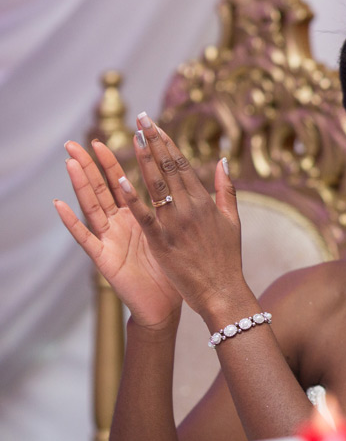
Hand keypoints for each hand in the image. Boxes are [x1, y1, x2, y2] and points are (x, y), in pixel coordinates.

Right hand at [55, 140, 180, 329]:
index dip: (122, 160)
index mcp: (138, 217)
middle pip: (104, 189)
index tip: (120, 135)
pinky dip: (72, 222)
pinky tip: (60, 204)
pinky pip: (85, 238)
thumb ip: (181, 206)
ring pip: (92, 207)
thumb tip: (190, 183)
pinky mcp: (104, 258)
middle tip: (79, 142)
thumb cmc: (173, 269)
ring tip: (70, 162)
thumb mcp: (179, 233)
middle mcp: (120, 225)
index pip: (127, 182)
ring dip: (80, 185)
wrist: (166, 305)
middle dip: (93, 165)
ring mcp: (110, 240)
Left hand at [116, 114, 249, 320]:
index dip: (167, 143)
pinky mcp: (162, 241)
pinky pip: (144, 215)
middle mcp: (190, 208)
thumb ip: (226, 189)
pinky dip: (132, 197)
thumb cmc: (226, 258)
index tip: (154, 125)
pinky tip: (120, 179)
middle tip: (140, 119)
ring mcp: (175, 223)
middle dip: (153, 142)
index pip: (182, 165)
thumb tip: (222, 161)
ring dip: (143, 159)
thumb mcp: (232, 221)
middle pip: (168, 168)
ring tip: (131, 137)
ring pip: (156, 185)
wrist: (222, 291)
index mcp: (205, 202)